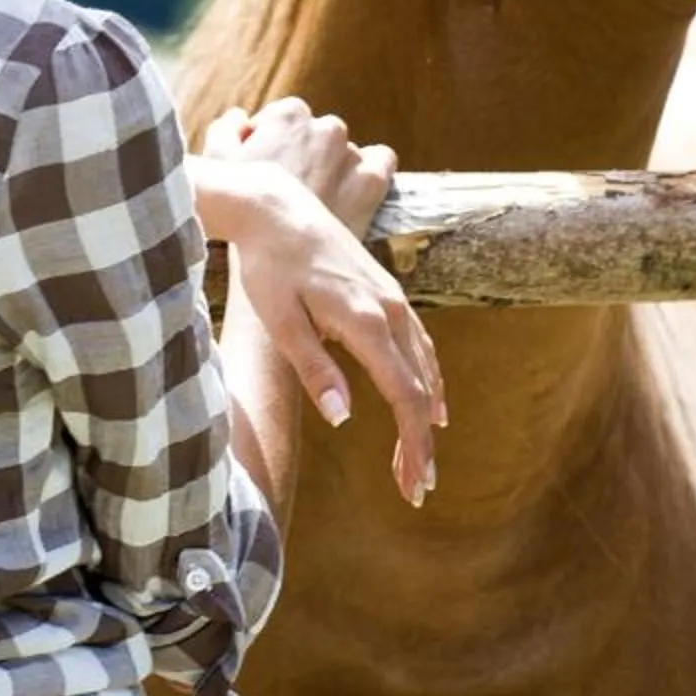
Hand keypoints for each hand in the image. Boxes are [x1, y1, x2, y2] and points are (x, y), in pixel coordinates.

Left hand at [196, 104, 444, 505]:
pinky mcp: (385, 290)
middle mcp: (388, 310)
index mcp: (364, 322)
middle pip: (420, 387)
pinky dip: (427, 376)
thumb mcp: (281, 321)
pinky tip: (427, 397)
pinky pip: (419, 341)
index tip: (413, 485)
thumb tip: (344, 419)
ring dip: (427, 412)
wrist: (274, 207)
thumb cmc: (268, 266)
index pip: (403, 395)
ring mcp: (392, 297)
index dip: (413, 444)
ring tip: (423, 454)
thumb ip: (313, 370)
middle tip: (417, 488)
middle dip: (421, 441)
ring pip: (426, 364)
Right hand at [203, 95, 392, 239]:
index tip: (267, 171)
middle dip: (306, 158)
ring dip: (334, 171)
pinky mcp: (372, 182)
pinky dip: (369, 174)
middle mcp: (325, 127)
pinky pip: (381, 162)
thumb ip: (226, 129)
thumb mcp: (216, 162)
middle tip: (290, 193)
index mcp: (289, 115)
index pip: (285, 120)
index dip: (273, 145)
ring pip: (346, 154)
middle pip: (317, 139)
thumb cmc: (238, 209)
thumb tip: (240, 118)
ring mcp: (351, 154)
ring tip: (317, 202)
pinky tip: (350, 194)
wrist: (274, 260)